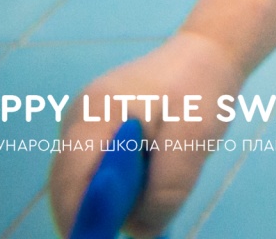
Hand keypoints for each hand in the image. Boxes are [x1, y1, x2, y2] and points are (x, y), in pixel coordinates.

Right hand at [49, 31, 245, 237]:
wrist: (207, 54)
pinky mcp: (96, 131)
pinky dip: (114, 190)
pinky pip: (95, 172)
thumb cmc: (201, 92)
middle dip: (91, 216)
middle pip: (67, 186)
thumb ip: (166, 189)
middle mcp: (78, 119)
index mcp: (93, 114)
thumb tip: (137, 233)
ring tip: (149, 200)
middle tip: (124, 231)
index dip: (79, 221)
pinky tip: (147, 186)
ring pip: (81, 182)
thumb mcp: (193, 140)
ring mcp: (84, 124)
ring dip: (107, 202)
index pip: (69, 181)